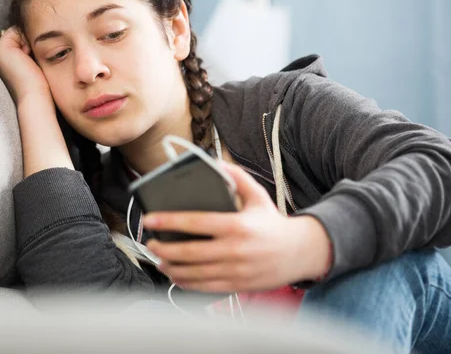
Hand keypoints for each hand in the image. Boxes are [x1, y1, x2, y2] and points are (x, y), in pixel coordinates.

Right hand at [0, 27, 50, 103]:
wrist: (34, 95)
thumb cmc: (39, 83)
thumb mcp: (34, 62)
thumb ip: (30, 48)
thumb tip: (37, 32)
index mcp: (5, 57)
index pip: (20, 38)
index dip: (32, 43)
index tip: (36, 59)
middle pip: (20, 34)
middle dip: (31, 41)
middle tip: (33, 61)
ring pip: (19, 32)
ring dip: (30, 42)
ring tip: (31, 60)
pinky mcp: (1, 48)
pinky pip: (17, 31)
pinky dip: (27, 41)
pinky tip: (28, 56)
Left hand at [143, 162, 331, 292]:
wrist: (299, 252)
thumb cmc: (273, 222)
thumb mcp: (258, 195)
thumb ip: (236, 177)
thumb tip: (215, 163)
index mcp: (237, 225)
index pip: (196, 222)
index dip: (169, 221)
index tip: (150, 219)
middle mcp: (234, 250)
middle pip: (189, 252)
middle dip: (164, 248)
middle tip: (150, 242)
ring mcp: (235, 271)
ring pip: (193, 273)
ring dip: (170, 267)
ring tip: (158, 259)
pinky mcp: (237, 286)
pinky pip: (204, 288)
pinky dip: (185, 283)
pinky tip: (175, 275)